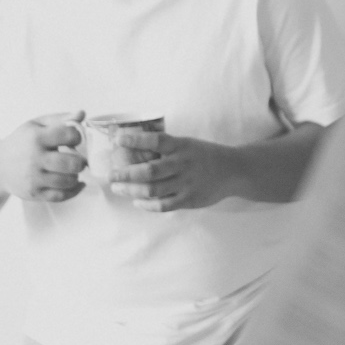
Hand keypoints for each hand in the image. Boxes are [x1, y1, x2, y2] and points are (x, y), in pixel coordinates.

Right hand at [0, 113, 85, 203]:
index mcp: (36, 137)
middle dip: (81, 162)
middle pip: (72, 163)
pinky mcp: (33, 193)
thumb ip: (60, 119)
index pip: (69, 135)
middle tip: (79, 161)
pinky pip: (61, 196)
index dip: (77, 137)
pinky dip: (74, 191)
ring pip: (68, 181)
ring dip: (76, 176)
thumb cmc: (21, 143)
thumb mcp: (36, 125)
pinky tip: (76, 184)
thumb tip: (82, 113)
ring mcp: (33, 178)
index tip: (74, 140)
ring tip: (73, 171)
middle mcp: (34, 158)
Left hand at [107, 131, 234, 212]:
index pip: (156, 141)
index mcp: (182, 146)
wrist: (233, 171)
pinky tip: (137, 201)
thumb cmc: (204, 155)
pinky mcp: (189, 199)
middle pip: (150, 171)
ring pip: (153, 190)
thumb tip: (132, 150)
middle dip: (126, 173)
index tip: (117, 138)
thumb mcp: (187, 144)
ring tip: (118, 188)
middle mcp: (183, 164)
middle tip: (111, 174)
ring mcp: (187, 183)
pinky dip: (147, 205)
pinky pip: (163, 205)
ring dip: (131, 190)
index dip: (136, 140)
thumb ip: (165, 148)